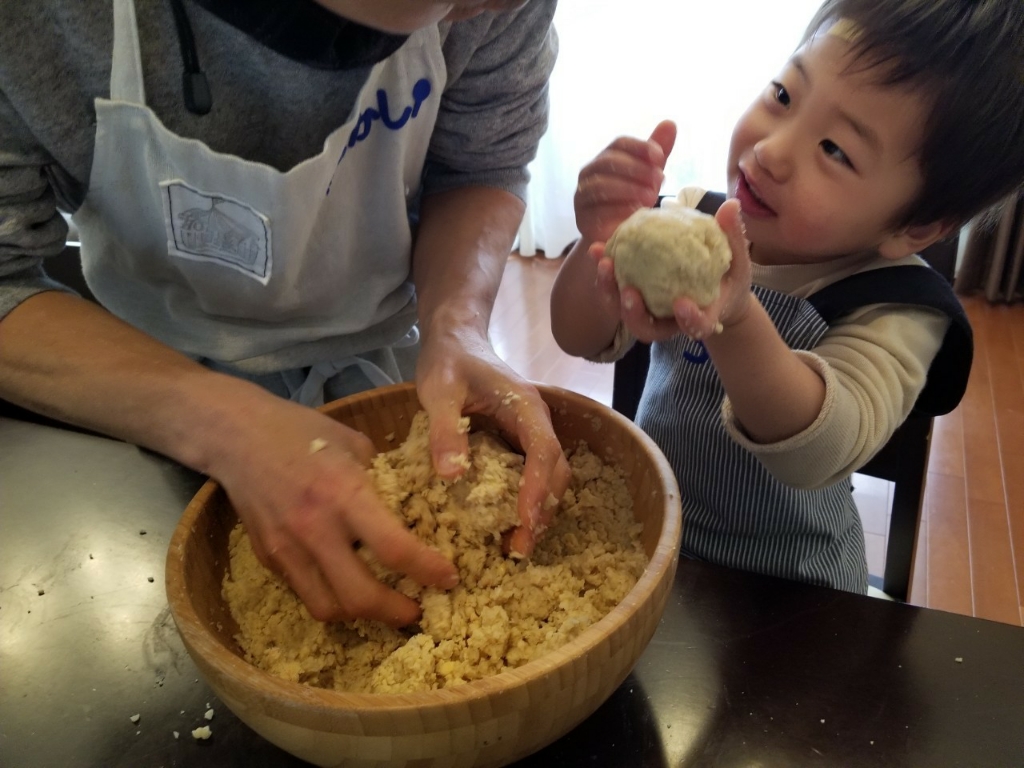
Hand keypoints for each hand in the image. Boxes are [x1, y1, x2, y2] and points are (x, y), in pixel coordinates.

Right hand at [207, 389, 458, 626]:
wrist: (236, 436)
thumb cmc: (301, 431)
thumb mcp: (353, 443)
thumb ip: (381, 479)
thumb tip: (409, 505)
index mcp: (344, 493)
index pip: (393, 548)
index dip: (427, 570)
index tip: (449, 577)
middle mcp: (315, 528)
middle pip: (360, 596)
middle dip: (396, 612)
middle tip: (417, 609)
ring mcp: (287, 548)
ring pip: (329, 608)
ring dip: (362, 616)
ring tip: (384, 606)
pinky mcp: (269, 558)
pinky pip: (306, 593)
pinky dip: (333, 599)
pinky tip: (348, 587)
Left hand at [414, 326, 571, 558]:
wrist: (455, 340)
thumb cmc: (449, 361)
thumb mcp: (439, 391)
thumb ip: (445, 430)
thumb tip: (453, 475)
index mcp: (526, 406)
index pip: (544, 452)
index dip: (538, 489)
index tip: (525, 521)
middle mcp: (537, 422)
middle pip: (556, 471)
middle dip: (543, 511)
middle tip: (519, 549)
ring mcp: (530, 433)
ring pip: (549, 477)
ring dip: (538, 511)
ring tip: (514, 546)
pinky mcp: (517, 443)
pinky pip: (531, 476)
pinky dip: (526, 502)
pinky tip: (505, 525)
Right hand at [575, 120, 676, 243]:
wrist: (616, 234)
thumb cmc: (632, 200)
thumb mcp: (648, 176)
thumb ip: (657, 152)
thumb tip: (670, 123)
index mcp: (604, 158)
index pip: (618, 143)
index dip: (639, 147)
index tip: (660, 157)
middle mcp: (589, 174)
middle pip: (608, 161)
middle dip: (636, 169)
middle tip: (659, 180)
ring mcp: (582, 196)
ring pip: (601, 185)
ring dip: (628, 189)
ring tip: (651, 196)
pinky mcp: (583, 219)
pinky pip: (598, 210)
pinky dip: (618, 209)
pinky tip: (635, 212)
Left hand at [587, 198, 752, 342]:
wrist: (715, 293)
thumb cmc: (729, 279)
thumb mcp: (738, 261)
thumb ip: (733, 237)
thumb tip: (731, 205)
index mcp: (702, 318)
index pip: (696, 327)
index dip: (690, 320)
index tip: (682, 304)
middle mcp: (671, 322)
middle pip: (647, 328)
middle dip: (634, 313)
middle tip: (628, 290)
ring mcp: (650, 314)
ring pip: (624, 313)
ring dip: (610, 291)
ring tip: (604, 263)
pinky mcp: (636, 300)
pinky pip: (616, 290)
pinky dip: (605, 273)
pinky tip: (598, 248)